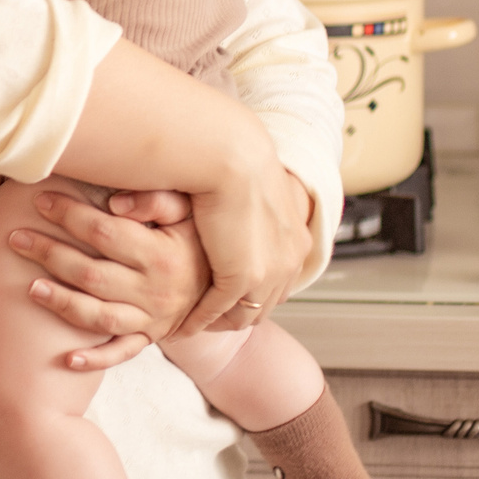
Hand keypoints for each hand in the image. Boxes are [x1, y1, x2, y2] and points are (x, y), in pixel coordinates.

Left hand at [8, 179, 206, 369]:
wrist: (230, 281)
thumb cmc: (198, 236)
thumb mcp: (190, 212)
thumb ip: (157, 200)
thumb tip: (115, 201)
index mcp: (161, 254)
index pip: (105, 233)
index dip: (70, 215)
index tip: (41, 200)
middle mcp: (154, 290)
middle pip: (91, 274)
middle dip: (49, 253)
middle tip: (16, 237)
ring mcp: (151, 318)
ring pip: (98, 315)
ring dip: (62, 302)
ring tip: (29, 286)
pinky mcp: (149, 336)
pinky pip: (120, 352)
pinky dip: (95, 359)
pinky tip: (66, 359)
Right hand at [180, 163, 318, 338]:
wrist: (231, 154)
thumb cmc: (232, 157)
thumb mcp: (251, 187)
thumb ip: (248, 205)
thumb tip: (231, 205)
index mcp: (296, 237)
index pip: (279, 279)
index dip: (252, 290)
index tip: (227, 294)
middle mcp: (290, 259)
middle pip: (265, 302)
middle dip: (237, 313)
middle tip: (208, 316)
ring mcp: (271, 272)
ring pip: (245, 313)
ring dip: (219, 321)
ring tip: (192, 322)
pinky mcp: (245, 277)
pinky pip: (220, 309)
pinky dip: (201, 320)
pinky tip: (182, 323)